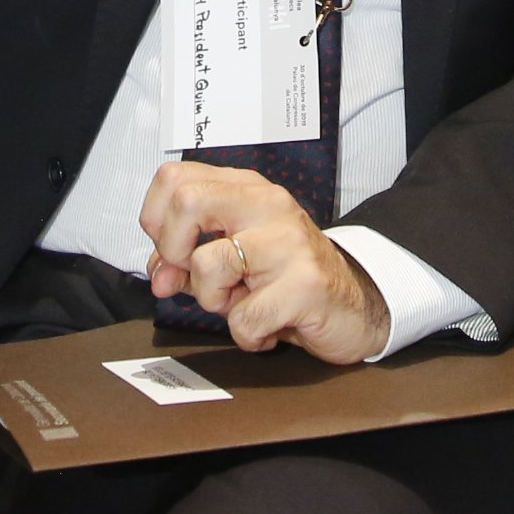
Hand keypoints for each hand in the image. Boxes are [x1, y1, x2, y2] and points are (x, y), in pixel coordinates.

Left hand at [141, 163, 391, 364]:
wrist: (356, 304)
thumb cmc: (286, 278)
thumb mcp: (232, 261)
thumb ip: (187, 261)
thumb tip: (159, 274)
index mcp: (246, 190)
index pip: (174, 177)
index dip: (156, 220)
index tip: (171, 251)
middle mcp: (268, 204)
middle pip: (186, 201)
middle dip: (174, 251)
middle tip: (197, 277)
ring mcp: (288, 242)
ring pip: (208, 265)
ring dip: (213, 302)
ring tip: (243, 304)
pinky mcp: (305, 284)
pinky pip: (243, 319)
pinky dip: (247, 335)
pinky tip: (268, 328)